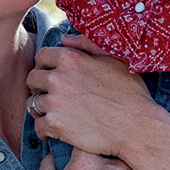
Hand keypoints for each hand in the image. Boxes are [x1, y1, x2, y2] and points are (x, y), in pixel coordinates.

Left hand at [28, 35, 159, 158]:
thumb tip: (65, 38)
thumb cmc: (131, 92)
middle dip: (40, 86)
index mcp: (70, 58)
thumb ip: (87, 44)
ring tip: (56, 113)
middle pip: (32, 79)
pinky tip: (55, 131)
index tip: (53, 74)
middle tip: (52, 95)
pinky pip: (38, 126)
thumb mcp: (115, 59)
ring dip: (43, 108)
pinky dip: (45, 130)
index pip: (42, 56)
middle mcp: (58, 78)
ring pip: (33, 103)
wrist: (136, 126)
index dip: (46, 65)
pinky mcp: (54, 124)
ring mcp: (54, 102)